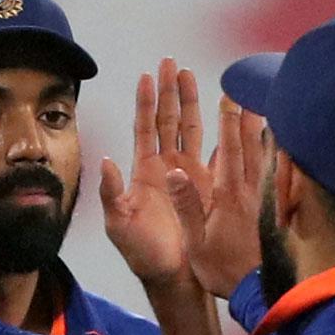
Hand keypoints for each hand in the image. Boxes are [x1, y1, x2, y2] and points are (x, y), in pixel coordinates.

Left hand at [100, 58, 203, 292]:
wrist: (172, 274)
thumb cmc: (141, 252)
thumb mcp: (119, 223)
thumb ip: (111, 192)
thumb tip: (106, 161)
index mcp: (142, 171)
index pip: (144, 127)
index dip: (145, 101)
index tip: (146, 74)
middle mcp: (164, 166)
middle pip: (168, 118)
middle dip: (169, 90)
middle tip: (171, 61)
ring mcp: (186, 174)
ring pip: (190, 128)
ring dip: (191, 101)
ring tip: (191, 73)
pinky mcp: (207, 185)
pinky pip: (214, 151)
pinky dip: (221, 130)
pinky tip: (227, 111)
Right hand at [168, 96, 267, 299]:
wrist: (256, 292)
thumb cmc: (221, 269)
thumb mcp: (195, 241)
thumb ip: (186, 204)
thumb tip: (174, 172)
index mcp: (226, 195)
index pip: (228, 148)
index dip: (227, 120)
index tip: (229, 94)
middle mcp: (249, 190)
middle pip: (250, 143)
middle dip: (247, 113)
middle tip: (250, 86)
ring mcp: (264, 197)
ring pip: (266, 153)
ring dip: (264, 126)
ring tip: (267, 102)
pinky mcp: (273, 207)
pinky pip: (279, 172)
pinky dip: (281, 151)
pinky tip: (285, 139)